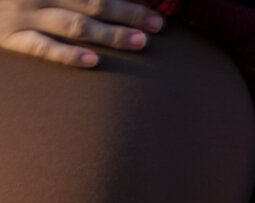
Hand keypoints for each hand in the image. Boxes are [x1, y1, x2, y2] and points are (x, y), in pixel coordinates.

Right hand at [0, 0, 161, 67]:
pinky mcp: (11, 37)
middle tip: (157, 25)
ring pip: (75, 25)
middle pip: (92, 2)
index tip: (153, 7)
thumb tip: (98, 1)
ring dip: (110, 34)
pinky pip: (42, 47)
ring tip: (140, 42)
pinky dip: (68, 54)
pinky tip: (93, 61)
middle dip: (127, 14)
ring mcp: (25, 14)